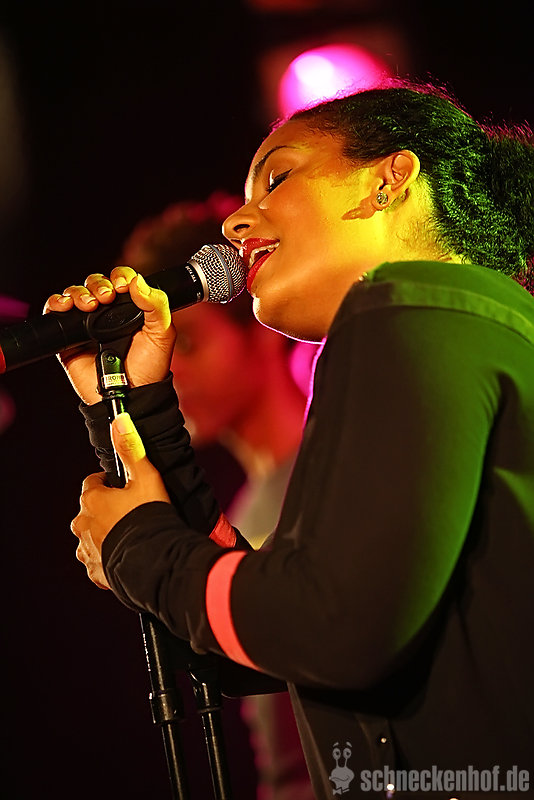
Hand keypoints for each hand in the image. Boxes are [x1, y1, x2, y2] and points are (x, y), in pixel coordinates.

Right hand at [44, 268, 175, 403]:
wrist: (132, 395)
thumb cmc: (149, 368)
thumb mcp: (162, 333)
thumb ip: (156, 305)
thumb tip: (137, 281)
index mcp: (131, 308)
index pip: (121, 280)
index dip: (120, 277)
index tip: (122, 286)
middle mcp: (108, 314)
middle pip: (95, 283)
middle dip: (98, 284)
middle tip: (106, 297)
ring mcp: (87, 325)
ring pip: (76, 294)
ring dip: (79, 293)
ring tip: (89, 305)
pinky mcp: (69, 339)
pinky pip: (56, 314)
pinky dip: (56, 304)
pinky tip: (66, 306)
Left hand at [71, 412, 170, 587]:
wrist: (155, 560)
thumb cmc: (150, 515)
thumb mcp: (145, 476)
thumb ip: (131, 448)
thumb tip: (120, 419)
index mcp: (92, 500)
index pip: (92, 483)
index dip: (109, 483)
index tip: (125, 487)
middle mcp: (83, 524)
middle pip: (90, 511)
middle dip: (106, 510)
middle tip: (132, 511)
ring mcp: (87, 550)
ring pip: (92, 537)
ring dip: (106, 534)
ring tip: (131, 535)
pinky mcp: (96, 572)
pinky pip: (97, 562)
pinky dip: (108, 558)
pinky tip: (127, 555)